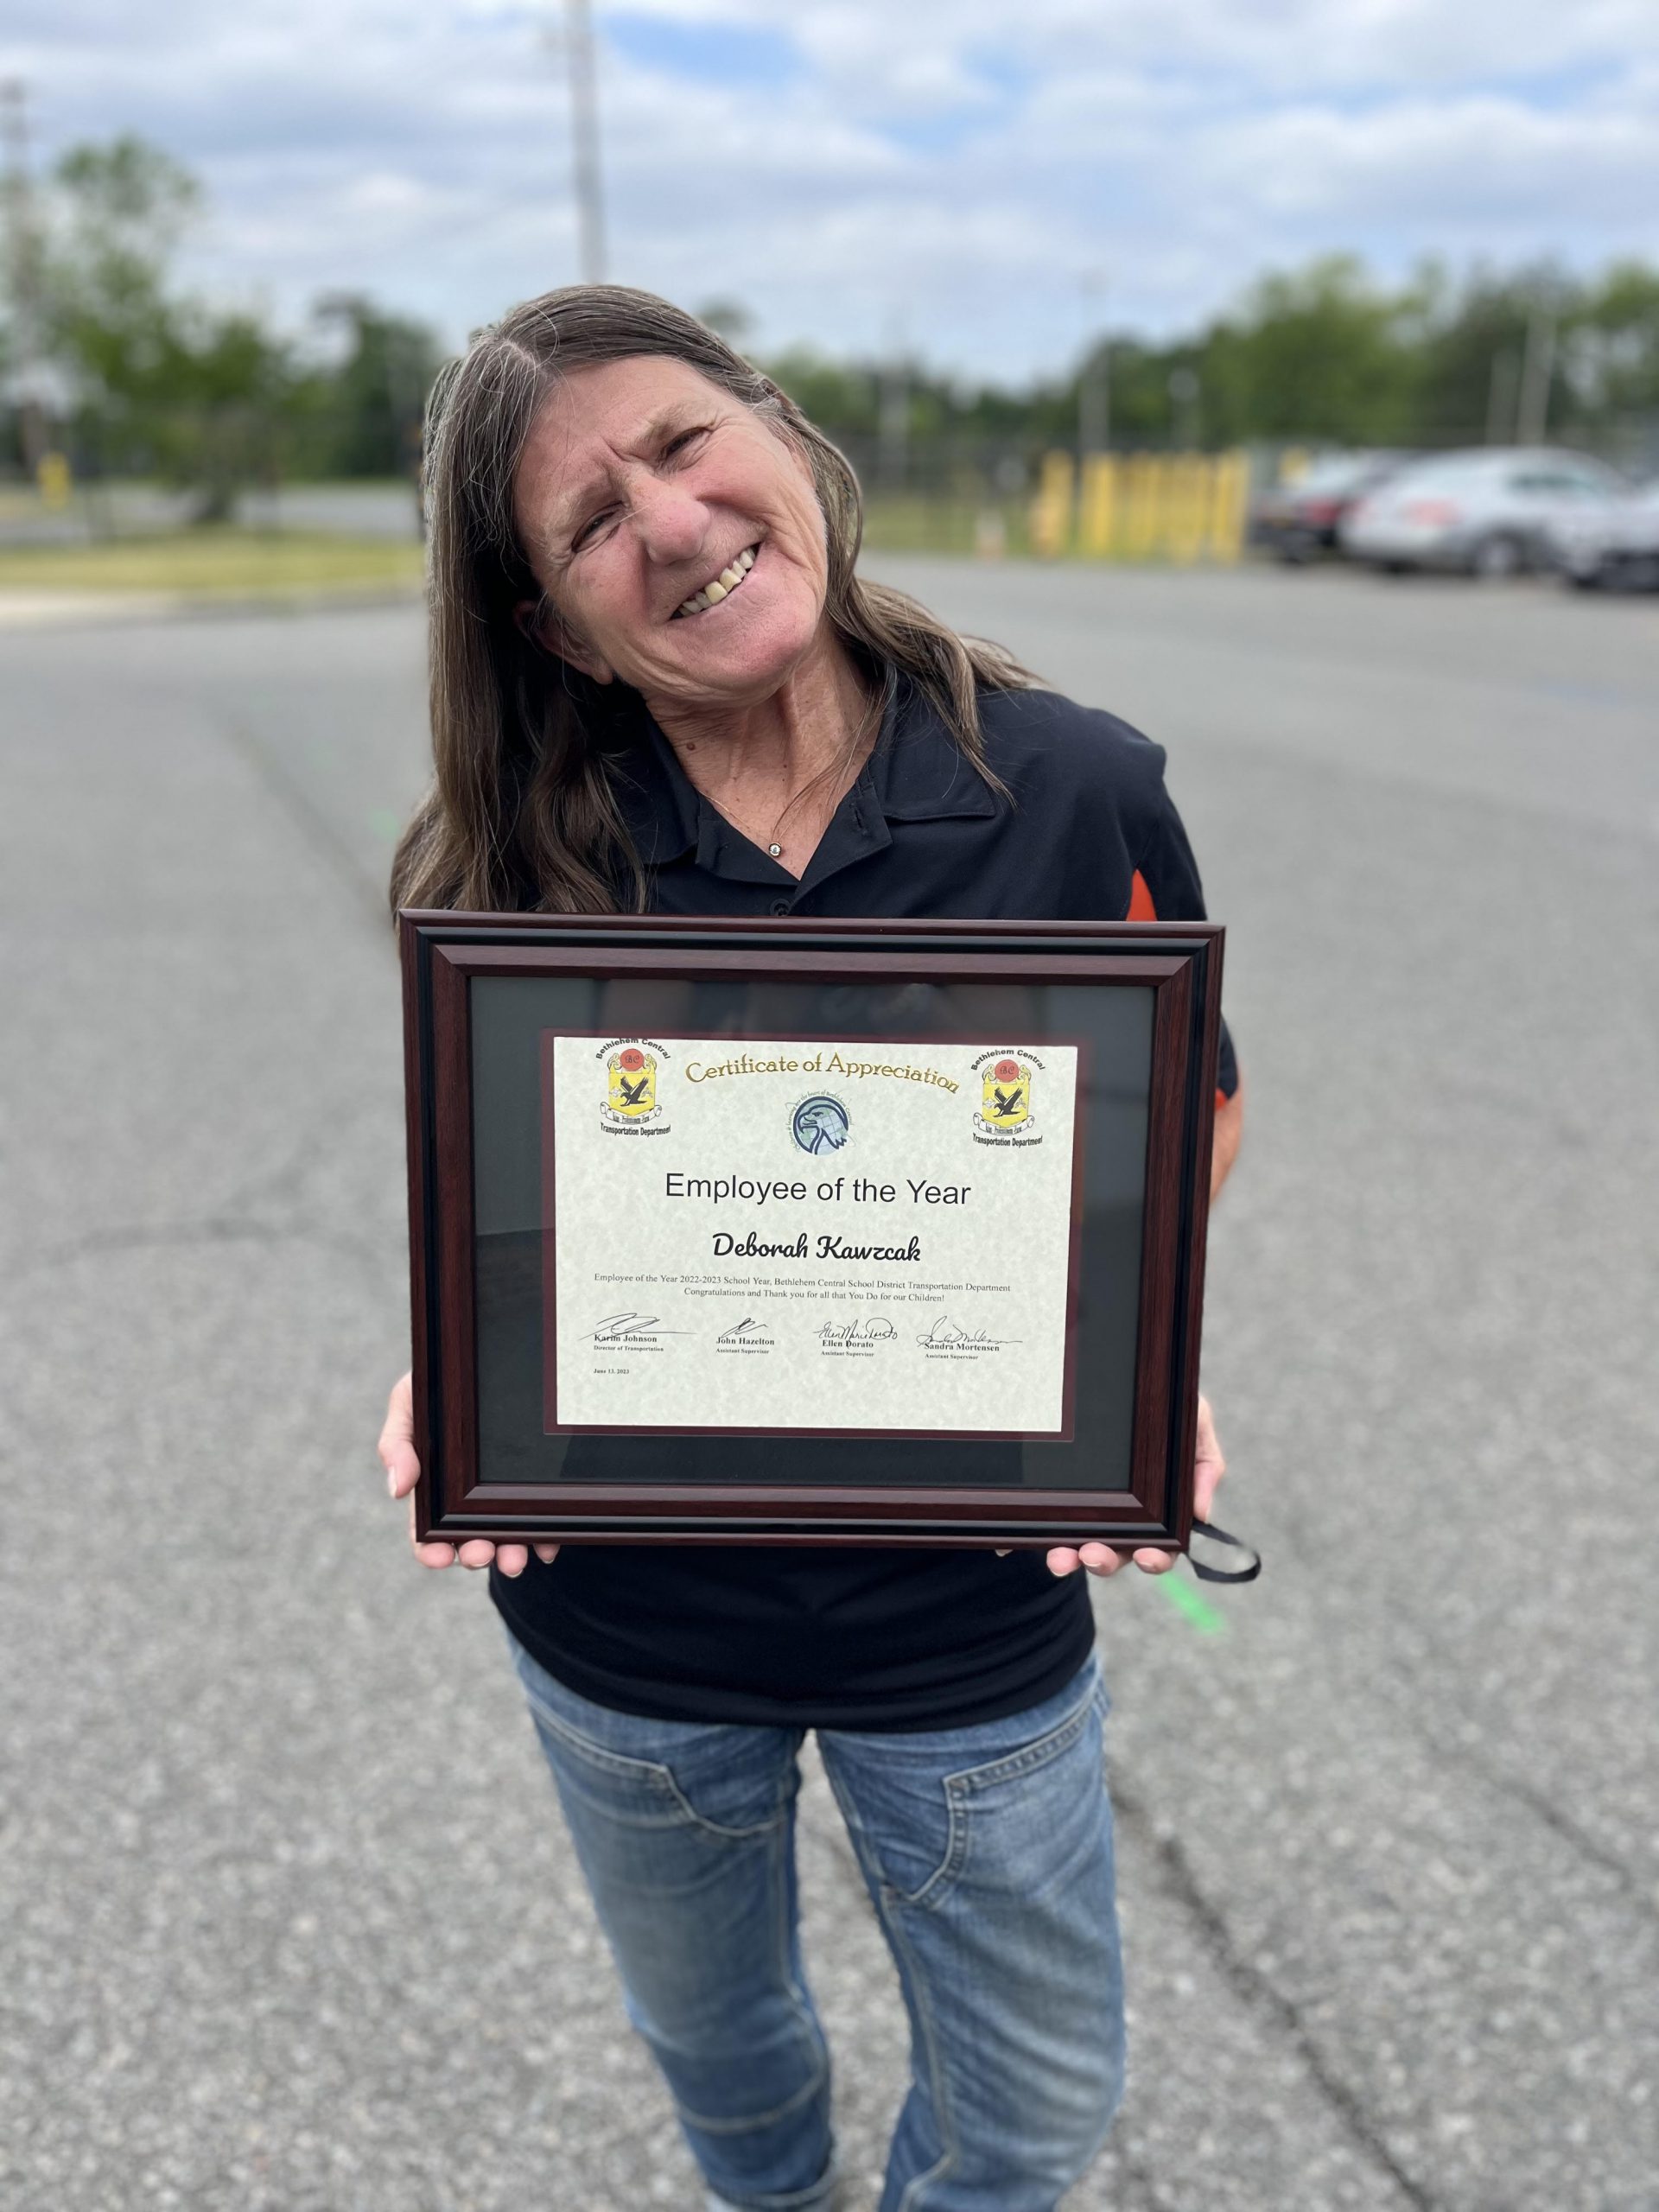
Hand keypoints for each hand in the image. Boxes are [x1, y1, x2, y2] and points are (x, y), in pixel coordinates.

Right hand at [378, 1371, 558, 1578]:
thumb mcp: (409, 1402)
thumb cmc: (440, 1382)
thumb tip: (397, 1489)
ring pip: (508, 1535)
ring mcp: (504, 1495)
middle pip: (470, 1538)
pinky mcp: (537, 1487)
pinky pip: (544, 1518)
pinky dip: (545, 1537)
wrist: (489, 1354)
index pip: (426, 1529)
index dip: (429, 1550)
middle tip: (483, 1554)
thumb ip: (397, 1442)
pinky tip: (548, 1546)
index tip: (439, 1558)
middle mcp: (468, 1498)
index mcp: (434, 1486)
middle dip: (476, 1553)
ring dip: (511, 1551)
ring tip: (517, 1558)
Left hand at [1044, 1393, 1224, 1579]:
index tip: (1147, 1556)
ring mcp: (1091, 1513)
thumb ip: (1205, 1461)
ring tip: (1064, 1555)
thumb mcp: (1193, 1420)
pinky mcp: (1060, 1501)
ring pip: (1082, 1547)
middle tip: (1094, 1555)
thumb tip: (1201, 1514)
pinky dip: (1046, 1540)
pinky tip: (1035, 1547)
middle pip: (1117, 1554)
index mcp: (1160, 1511)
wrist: (1115, 1376)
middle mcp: (1125, 1520)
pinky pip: (1051, 1527)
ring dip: (1074, 1556)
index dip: (1156, 1558)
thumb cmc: (1164, 1404)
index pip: (1160, 1548)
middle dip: (1106, 1561)